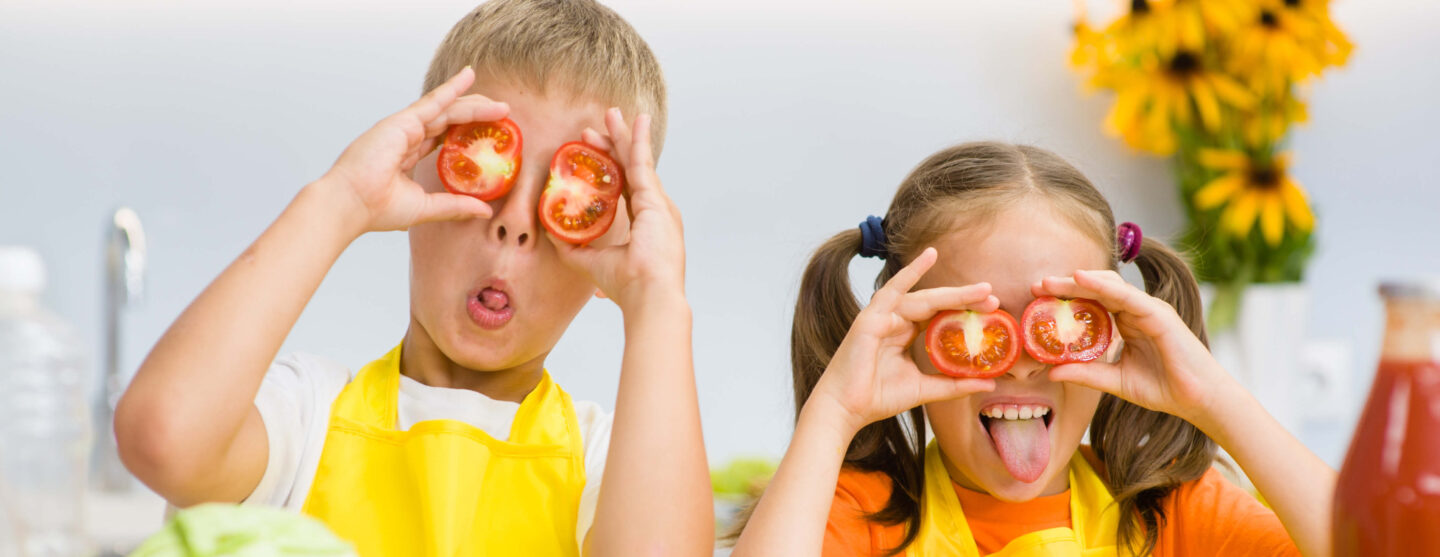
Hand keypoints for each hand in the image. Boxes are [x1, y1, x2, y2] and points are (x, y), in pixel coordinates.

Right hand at [319, 66, 507, 233]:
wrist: (350, 205)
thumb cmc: (376, 208)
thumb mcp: (426, 207)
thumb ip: (455, 206)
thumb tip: (485, 211)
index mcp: (408, 155)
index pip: (443, 137)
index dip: (467, 132)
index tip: (490, 133)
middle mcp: (407, 136)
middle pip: (449, 119)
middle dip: (477, 115)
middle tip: (503, 116)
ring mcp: (405, 127)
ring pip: (447, 109)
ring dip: (475, 104)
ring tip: (502, 106)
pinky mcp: (403, 122)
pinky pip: (434, 101)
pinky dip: (452, 88)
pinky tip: (469, 77)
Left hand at [548, 108, 685, 310]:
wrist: (649, 296)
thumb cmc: (627, 286)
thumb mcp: (590, 263)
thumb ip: (571, 247)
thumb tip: (550, 231)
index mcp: (644, 223)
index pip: (625, 186)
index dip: (607, 166)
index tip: (589, 150)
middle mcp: (654, 210)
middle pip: (631, 169)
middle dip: (613, 145)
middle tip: (596, 125)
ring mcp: (658, 203)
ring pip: (636, 161)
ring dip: (623, 136)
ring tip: (612, 113)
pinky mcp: (656, 200)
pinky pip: (643, 163)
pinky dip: (639, 140)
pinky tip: (635, 122)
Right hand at [809, 248, 999, 435]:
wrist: (847, 409)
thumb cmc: (877, 397)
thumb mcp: (924, 388)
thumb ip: (954, 383)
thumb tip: (990, 380)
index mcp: (904, 333)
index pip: (940, 315)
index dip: (965, 311)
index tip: (993, 311)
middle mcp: (895, 320)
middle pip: (936, 303)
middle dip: (965, 299)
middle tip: (994, 298)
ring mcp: (883, 316)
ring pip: (924, 298)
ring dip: (953, 293)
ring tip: (981, 290)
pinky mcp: (871, 318)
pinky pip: (894, 290)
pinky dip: (911, 272)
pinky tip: (929, 255)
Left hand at [1034, 269, 1236, 428]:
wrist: (1198, 401)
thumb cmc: (1164, 389)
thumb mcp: (1115, 381)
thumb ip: (1086, 374)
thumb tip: (1051, 372)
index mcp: (1127, 322)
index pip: (1092, 302)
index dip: (1066, 297)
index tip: (1037, 297)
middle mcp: (1136, 311)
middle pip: (1097, 289)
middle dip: (1066, 285)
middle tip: (1036, 285)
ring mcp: (1149, 309)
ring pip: (1109, 286)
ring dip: (1078, 281)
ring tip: (1051, 282)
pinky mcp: (1159, 314)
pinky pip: (1127, 296)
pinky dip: (1104, 286)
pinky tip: (1082, 279)